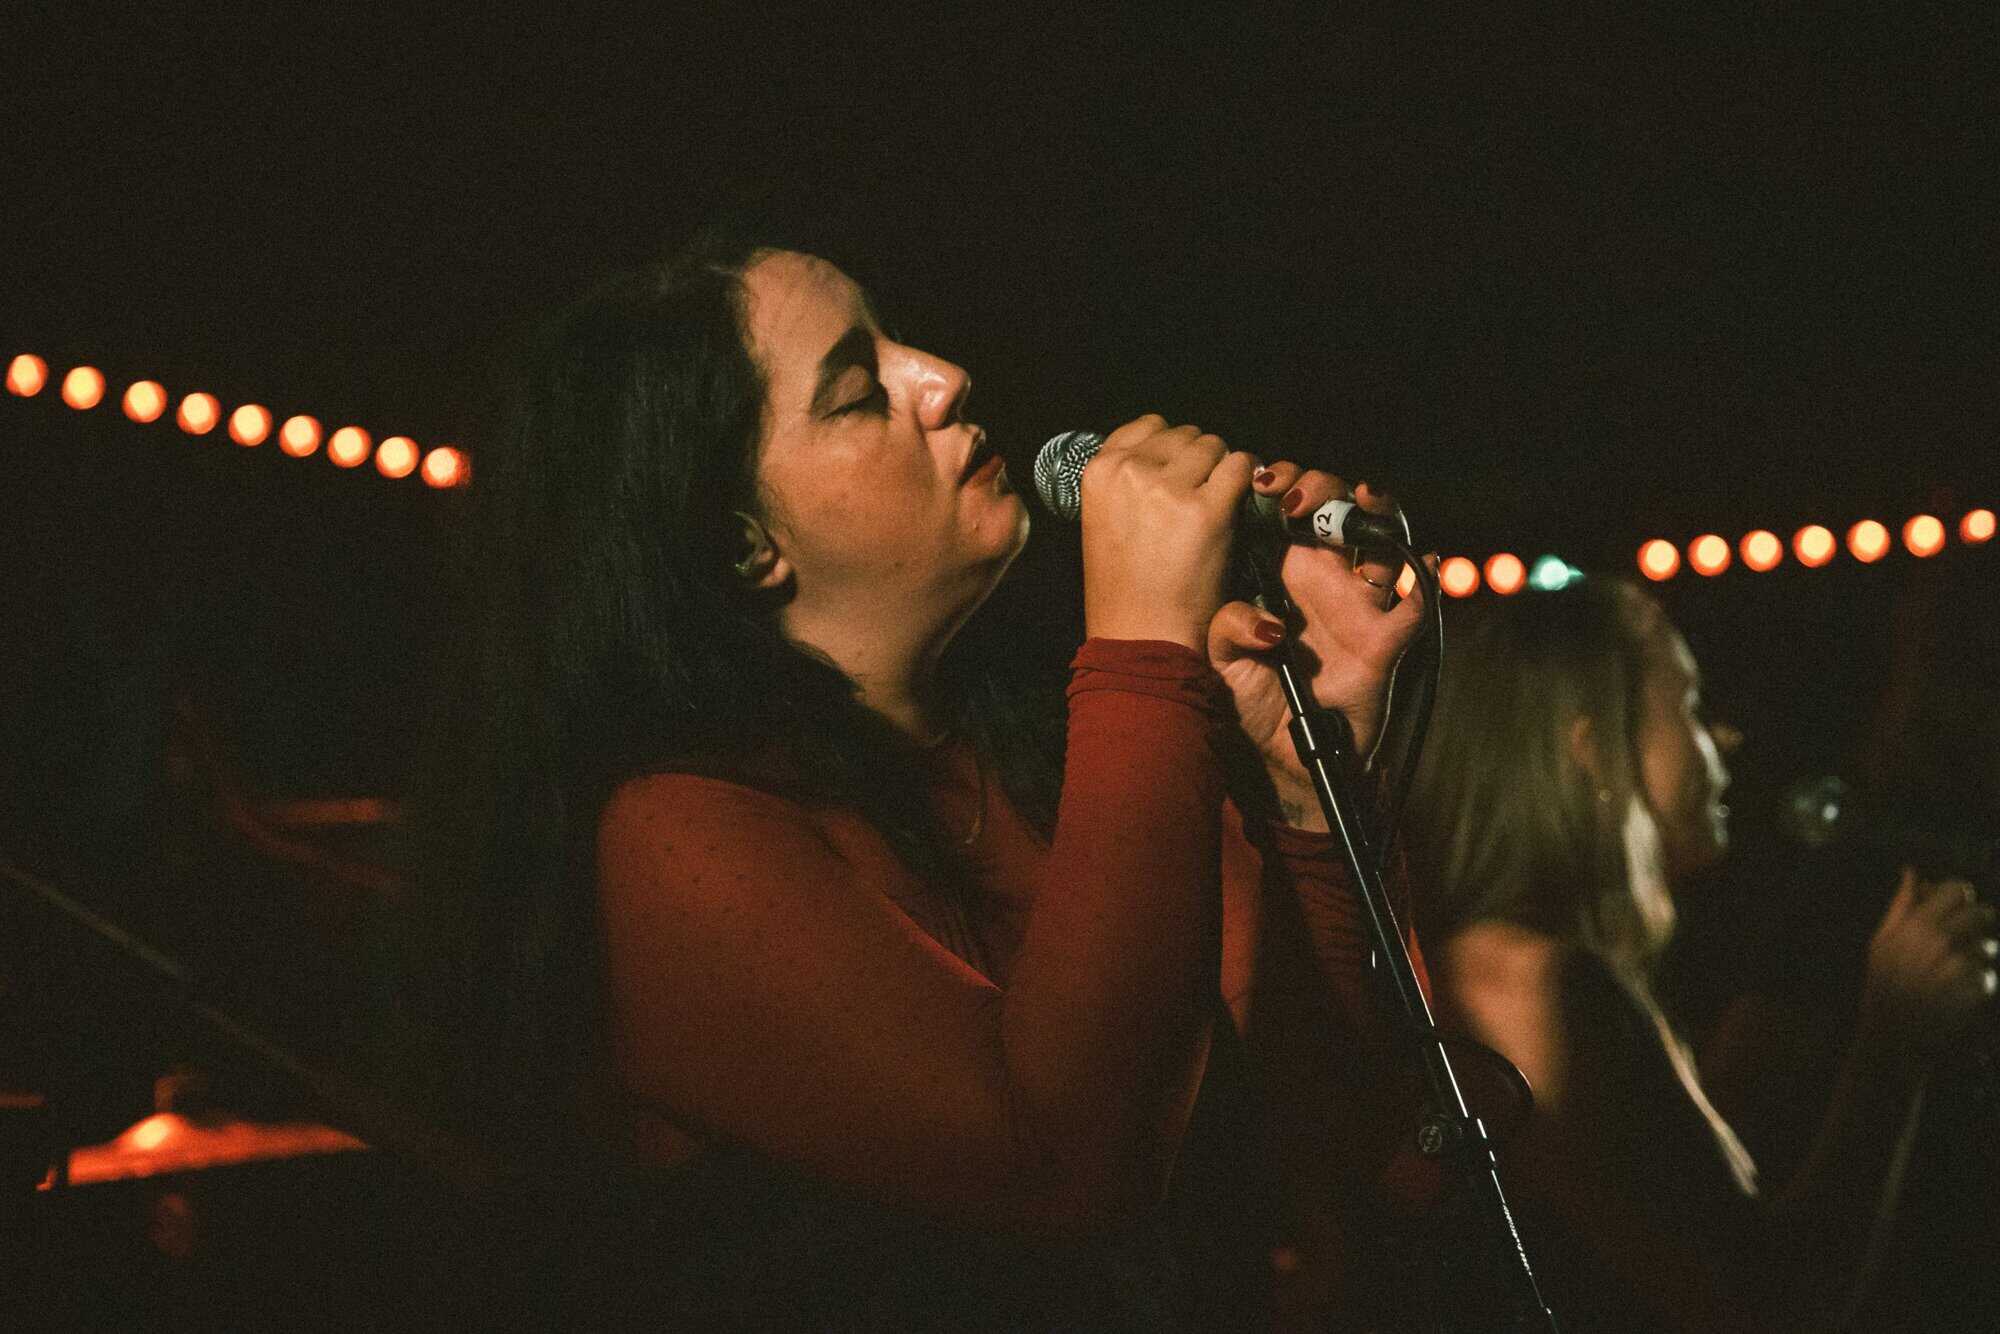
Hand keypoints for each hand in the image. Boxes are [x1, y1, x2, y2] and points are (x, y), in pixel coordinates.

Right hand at [1080, 414, 1255, 652]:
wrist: (1142, 638)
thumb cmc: (1126, 587)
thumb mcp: (1105, 521)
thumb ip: (1127, 478)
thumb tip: (1164, 443)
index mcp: (1098, 472)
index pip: (1149, 426)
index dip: (1172, 450)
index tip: (1179, 477)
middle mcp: (1129, 472)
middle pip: (1186, 434)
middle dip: (1199, 462)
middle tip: (1200, 501)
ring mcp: (1167, 489)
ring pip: (1215, 445)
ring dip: (1222, 472)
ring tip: (1215, 511)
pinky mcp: (1207, 510)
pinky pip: (1242, 467)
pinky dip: (1246, 485)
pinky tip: (1235, 513)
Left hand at [1207, 465, 1430, 824]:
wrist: (1277, 759)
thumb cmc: (1247, 703)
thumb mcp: (1219, 662)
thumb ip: (1227, 629)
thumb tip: (1263, 621)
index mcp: (1278, 573)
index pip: (1286, 509)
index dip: (1280, 483)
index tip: (1261, 481)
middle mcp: (1321, 579)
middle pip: (1335, 509)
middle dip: (1319, 486)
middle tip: (1293, 497)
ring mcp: (1357, 604)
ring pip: (1381, 540)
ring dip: (1374, 512)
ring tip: (1356, 500)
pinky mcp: (1385, 640)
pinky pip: (1417, 604)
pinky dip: (1426, 579)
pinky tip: (1420, 560)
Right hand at [1858, 869, 1997, 1058]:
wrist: (1892, 1033)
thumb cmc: (1883, 985)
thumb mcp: (1881, 941)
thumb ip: (1900, 905)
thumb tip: (1911, 872)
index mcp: (1917, 924)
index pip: (1958, 890)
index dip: (1962, 897)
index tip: (1957, 909)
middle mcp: (1941, 940)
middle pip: (1983, 914)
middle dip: (1980, 925)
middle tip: (1967, 939)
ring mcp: (1960, 965)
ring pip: (1990, 946)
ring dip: (1981, 956)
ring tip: (1959, 971)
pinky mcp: (1976, 989)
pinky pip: (1990, 975)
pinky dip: (1981, 983)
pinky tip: (1962, 992)